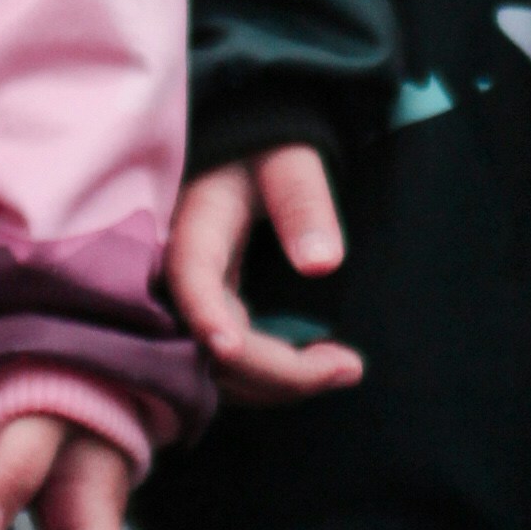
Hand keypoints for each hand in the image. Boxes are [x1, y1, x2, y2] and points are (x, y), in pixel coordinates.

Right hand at [165, 150, 362, 404]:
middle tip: (350, 368)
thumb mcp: (289, 160)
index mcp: (195, 226)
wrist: (244, 149)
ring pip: (216, 367)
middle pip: (205, 342)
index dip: (204, 315)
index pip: (190, 277)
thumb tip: (323, 265)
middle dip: (273, 371)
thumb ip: (303, 203)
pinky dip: (268, 377)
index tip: (229, 347)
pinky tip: (315, 369)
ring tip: (344, 369)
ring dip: (276, 383)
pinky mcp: (207, 317)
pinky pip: (227, 365)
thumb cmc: (267, 146)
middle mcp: (180, 274)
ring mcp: (191, 303)